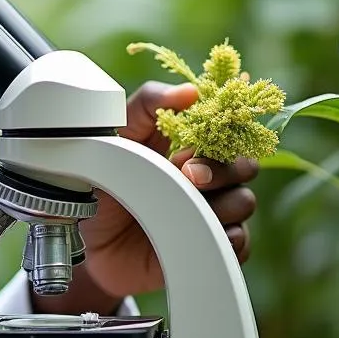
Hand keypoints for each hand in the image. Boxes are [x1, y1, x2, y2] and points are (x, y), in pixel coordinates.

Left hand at [78, 80, 257, 299]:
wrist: (93, 243)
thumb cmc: (106, 187)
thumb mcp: (118, 138)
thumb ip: (147, 106)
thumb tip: (190, 90)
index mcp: (190, 148)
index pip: (228, 132)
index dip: (222, 133)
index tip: (196, 141)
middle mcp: (207, 179)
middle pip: (245, 165)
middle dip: (222, 169)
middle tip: (189, 176)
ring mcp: (212, 213)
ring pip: (244, 201)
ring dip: (216, 205)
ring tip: (178, 211)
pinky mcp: (213, 247)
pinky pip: (239, 240)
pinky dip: (218, 237)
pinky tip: (190, 235)